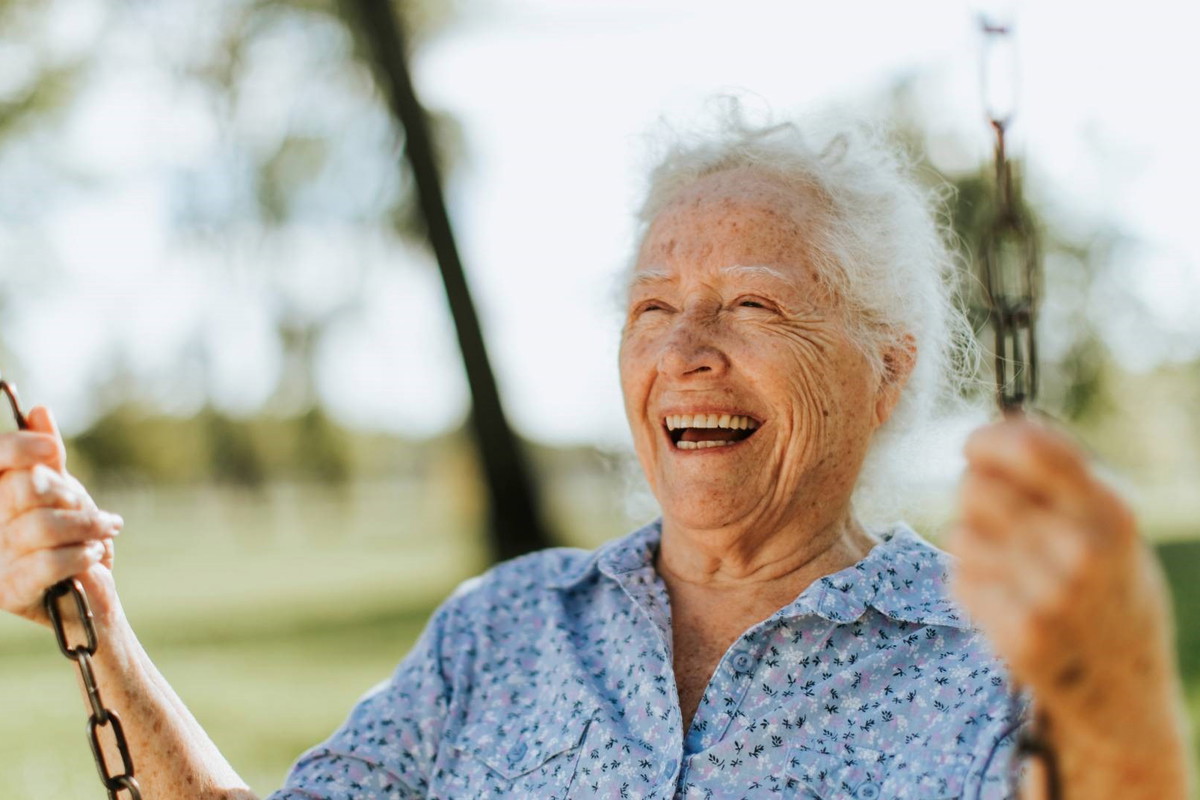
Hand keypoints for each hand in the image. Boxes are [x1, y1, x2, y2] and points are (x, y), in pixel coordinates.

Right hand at [0, 406, 122, 626]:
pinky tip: (93, 555)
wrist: (86, 597)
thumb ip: (48, 458)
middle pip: (23, 488)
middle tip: (96, 512)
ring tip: (105, 531)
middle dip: (69, 495)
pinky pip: (46, 563)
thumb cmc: (71, 540)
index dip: (17, 447)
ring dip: (86, 525)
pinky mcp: (9, 593)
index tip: (51, 449)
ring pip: (39, 526)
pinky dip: (79, 554)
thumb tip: (39, 411)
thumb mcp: (63, 493)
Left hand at [949, 418, 1186, 787]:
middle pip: (976, 487)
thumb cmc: (1108, 586)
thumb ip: (1061, 477)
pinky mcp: (1019, 637)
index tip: (974, 445)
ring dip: (973, 543)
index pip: (1031, 448)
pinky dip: (972, 585)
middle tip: (999, 518)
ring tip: (1013, 567)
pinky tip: (1007, 600)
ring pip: (960, 534)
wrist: (1125, 689)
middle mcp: (1083, 552)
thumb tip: (998, 425)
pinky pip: (959, 580)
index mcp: (1112, 512)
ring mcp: (1051, 599)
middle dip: (976, 493)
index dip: (989, 439)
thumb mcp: (1110, 524)